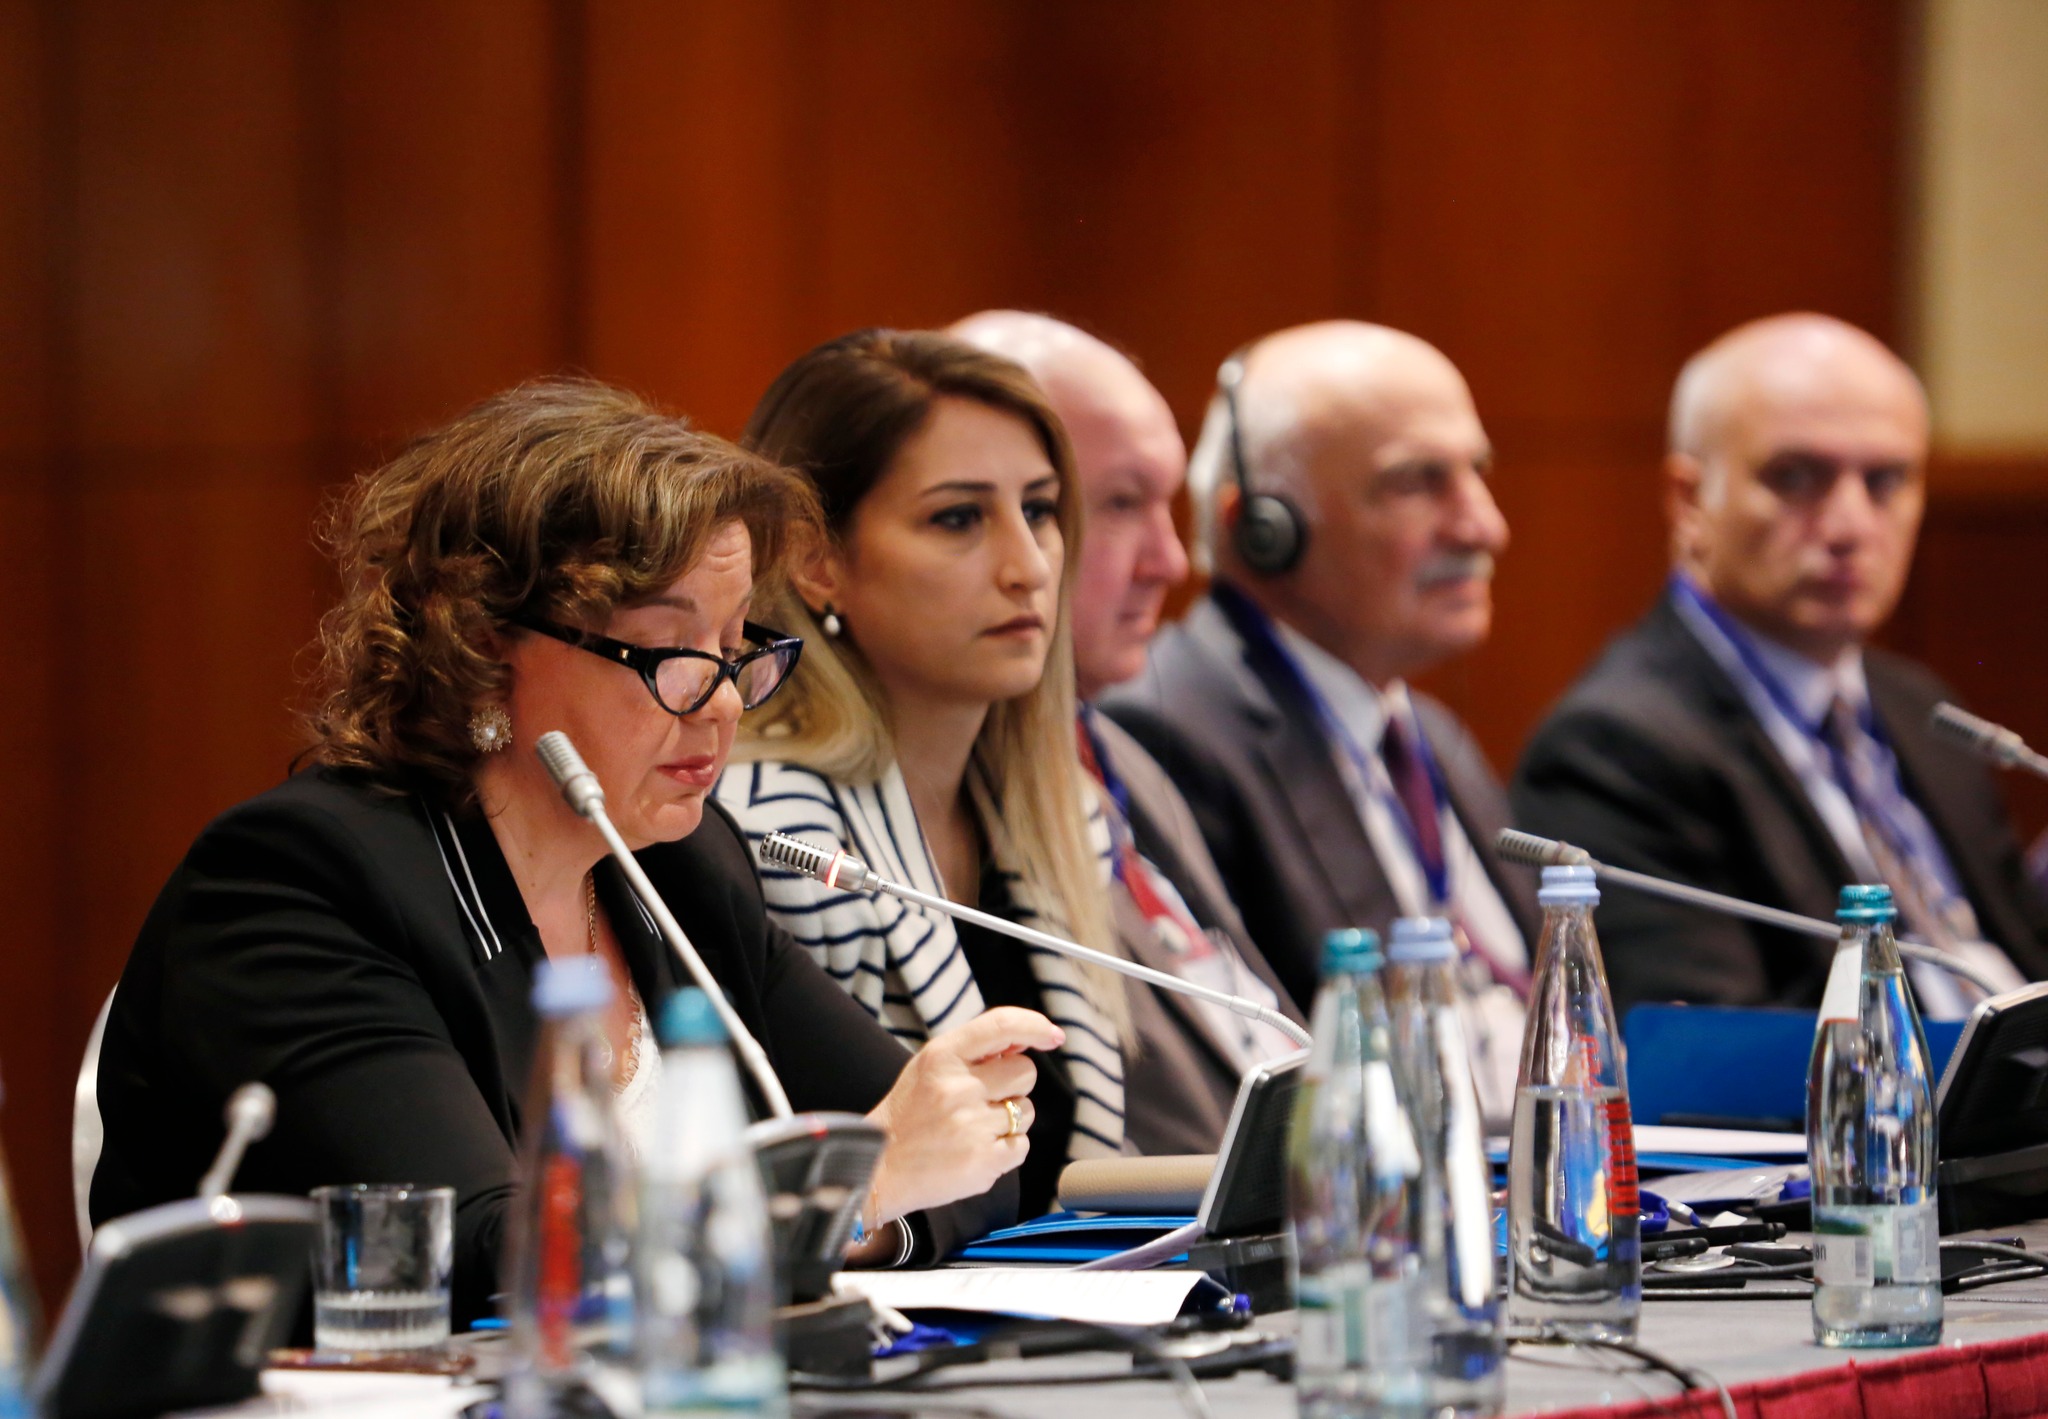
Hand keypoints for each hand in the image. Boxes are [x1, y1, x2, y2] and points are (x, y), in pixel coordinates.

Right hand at [865, 1006, 1062, 1221]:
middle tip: (984, 1099)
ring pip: (1026, 1111)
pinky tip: (976, 1150)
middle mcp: (958, 1088)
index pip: (1002, 1026)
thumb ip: (973, 1051)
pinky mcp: (983, 1162)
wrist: (880, 1168)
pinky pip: (1021, 1146)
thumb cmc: (908, 1114)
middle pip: (1026, 1072)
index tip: (1053, 1035)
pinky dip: (1006, 1150)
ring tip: (973, 1129)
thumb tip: (1026, 1042)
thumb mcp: (929, 1067)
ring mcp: (972, 1127)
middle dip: (1013, 1085)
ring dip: (1009, 1120)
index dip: (1035, 1026)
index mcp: (942, 1056)